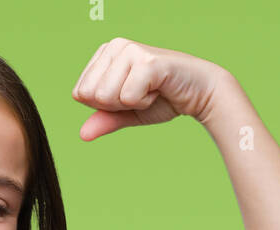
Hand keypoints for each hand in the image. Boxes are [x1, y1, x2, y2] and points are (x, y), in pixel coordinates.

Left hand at [71, 37, 229, 140]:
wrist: (199, 94)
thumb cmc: (162, 99)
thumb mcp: (125, 113)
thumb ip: (104, 120)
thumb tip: (82, 135)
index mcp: (104, 54)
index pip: (80, 93)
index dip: (103, 104)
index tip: (128, 94)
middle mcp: (115, 46)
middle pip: (90, 95)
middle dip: (114, 104)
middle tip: (139, 92)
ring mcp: (130, 50)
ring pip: (105, 97)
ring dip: (130, 102)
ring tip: (149, 89)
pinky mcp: (147, 61)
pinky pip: (127, 98)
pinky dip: (143, 102)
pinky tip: (158, 89)